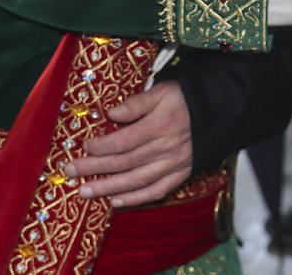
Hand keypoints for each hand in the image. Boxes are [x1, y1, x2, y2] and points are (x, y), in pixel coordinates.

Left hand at [63, 81, 192, 206]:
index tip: (83, 145)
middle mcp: (166, 148)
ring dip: (108, 188)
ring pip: (136, 181)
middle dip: (94, 168)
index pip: (123, 141)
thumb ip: (137, 103)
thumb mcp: (164, 90)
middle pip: (124, 162)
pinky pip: (156, 191)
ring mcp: (174, 164)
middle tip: (70, 172)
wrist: (222, 112)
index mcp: (160, 125)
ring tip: (85, 192)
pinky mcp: (182, 174)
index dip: (100, 146)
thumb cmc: (189, 98)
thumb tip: (111, 114)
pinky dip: (136, 199)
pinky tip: (116, 202)